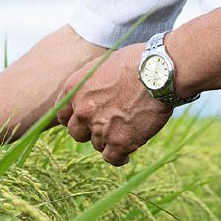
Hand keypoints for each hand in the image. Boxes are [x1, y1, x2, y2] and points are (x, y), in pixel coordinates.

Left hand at [58, 44, 172, 165]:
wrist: (158, 73)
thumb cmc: (135, 62)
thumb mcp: (102, 66)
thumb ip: (90, 85)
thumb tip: (93, 96)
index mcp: (74, 89)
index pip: (62, 114)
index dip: (74, 118)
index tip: (85, 119)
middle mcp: (82, 110)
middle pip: (76, 133)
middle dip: (89, 131)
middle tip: (105, 126)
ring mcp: (99, 128)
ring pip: (97, 144)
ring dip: (109, 140)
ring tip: (126, 131)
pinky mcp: (119, 142)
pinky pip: (112, 158)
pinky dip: (119, 157)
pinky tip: (128, 152)